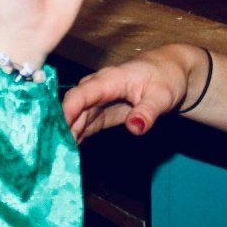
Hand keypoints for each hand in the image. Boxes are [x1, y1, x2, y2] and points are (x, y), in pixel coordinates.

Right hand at [62, 44, 200, 141]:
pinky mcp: (103, 110)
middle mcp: (99, 88)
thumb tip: (135, 127)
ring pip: (77, 116)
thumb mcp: (162, 96)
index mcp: (109, 80)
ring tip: (58, 154)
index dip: (67, 111)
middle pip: (74, 106)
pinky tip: (69, 148)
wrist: (172, 72)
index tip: (56, 130)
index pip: (81, 94)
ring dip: (67, 133)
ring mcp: (99, 99)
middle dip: (61, 126)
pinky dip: (77, 134)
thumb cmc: (166, 78)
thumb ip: (147, 112)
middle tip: (54, 150)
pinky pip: (86, 122)